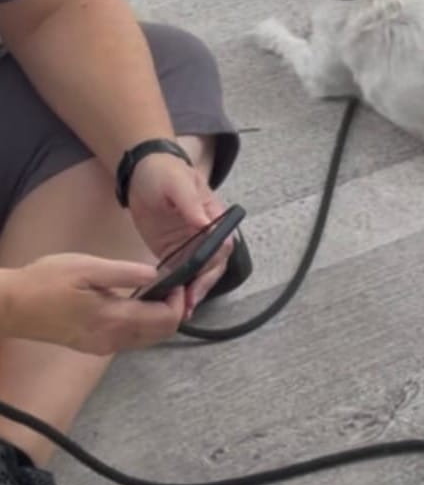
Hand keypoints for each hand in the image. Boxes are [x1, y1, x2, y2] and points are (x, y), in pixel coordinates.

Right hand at [0, 254, 183, 354]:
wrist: (10, 306)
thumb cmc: (46, 281)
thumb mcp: (88, 267)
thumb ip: (125, 273)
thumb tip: (156, 275)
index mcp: (114, 320)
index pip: (165, 321)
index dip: (179, 302)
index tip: (179, 281)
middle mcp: (112, 340)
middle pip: (161, 335)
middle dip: (175, 311)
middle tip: (173, 286)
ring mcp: (102, 346)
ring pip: (147, 339)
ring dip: (160, 319)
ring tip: (159, 291)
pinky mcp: (93, 346)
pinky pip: (130, 339)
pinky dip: (144, 324)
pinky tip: (139, 303)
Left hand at [127, 151, 231, 317]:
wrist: (141, 173)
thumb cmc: (164, 172)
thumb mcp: (177, 183)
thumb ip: (190, 202)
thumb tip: (204, 223)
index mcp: (213, 216)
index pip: (222, 243)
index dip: (213, 262)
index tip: (200, 277)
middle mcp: (206, 233)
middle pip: (213, 264)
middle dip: (204, 284)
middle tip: (190, 303)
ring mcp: (189, 244)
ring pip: (199, 273)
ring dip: (193, 291)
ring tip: (182, 312)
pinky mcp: (172, 252)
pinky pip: (180, 273)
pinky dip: (178, 288)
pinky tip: (169, 303)